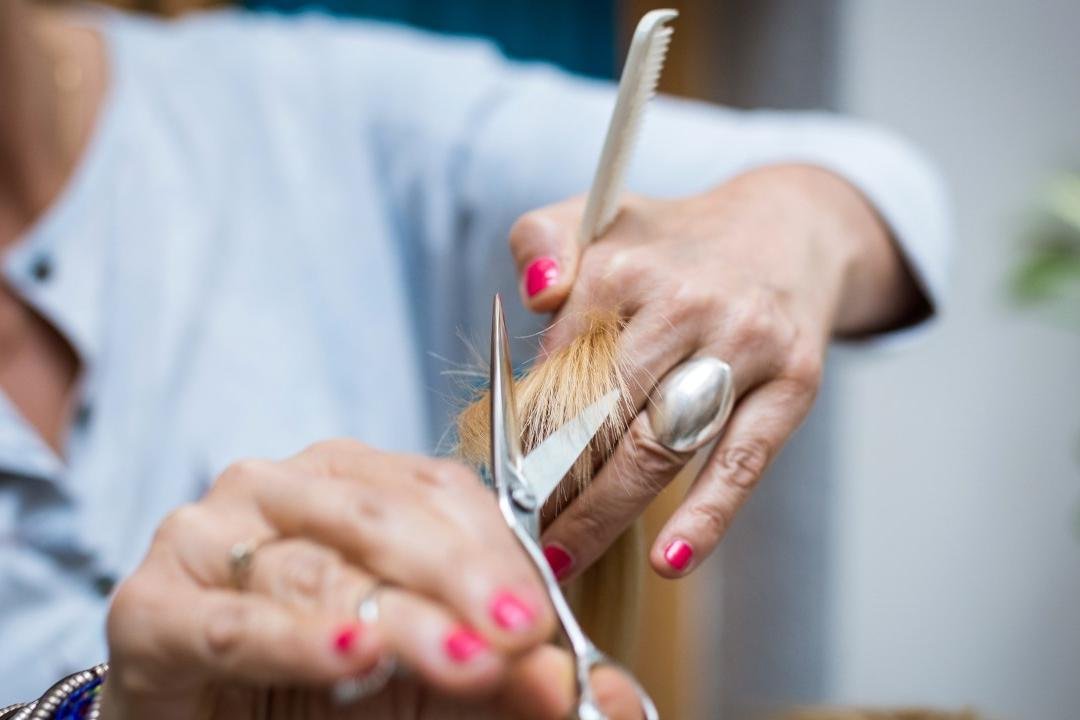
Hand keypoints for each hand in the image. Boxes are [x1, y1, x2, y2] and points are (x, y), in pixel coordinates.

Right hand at [99, 440, 642, 718]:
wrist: (203, 717)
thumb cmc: (315, 685)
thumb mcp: (424, 675)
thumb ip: (501, 672)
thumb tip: (598, 687)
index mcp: (349, 480)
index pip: (439, 492)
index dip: (498, 553)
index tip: (548, 622)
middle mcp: (279, 489)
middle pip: (385, 516)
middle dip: (463, 579)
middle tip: (522, 639)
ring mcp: (209, 537)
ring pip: (321, 567)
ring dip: (401, 619)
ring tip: (464, 661)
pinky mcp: (153, 606)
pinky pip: (236, 624)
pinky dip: (297, 640)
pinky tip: (350, 652)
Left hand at [510, 164, 925, 578]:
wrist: (789, 229)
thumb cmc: (674, 243)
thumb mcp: (598, 215)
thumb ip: (542, 243)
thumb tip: (534, 298)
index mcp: (624, 267)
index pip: (555, 371)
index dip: (520, 436)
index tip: (497, 484)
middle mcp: (685, 303)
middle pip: (602, 416)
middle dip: (551, 486)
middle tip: (516, 537)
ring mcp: (744, 345)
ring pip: (661, 446)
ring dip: (605, 511)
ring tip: (563, 556)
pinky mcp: (793, 383)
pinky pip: (742, 461)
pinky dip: (707, 516)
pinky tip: (670, 560)